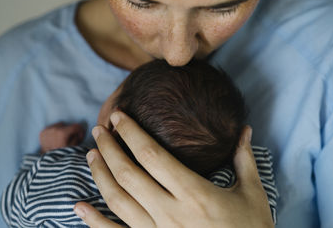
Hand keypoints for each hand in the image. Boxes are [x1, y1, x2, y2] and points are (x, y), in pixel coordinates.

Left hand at [39, 122, 84, 152]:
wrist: (47, 162)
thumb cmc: (62, 155)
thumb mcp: (74, 147)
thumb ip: (78, 138)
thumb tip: (78, 132)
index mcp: (63, 133)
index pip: (76, 126)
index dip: (80, 131)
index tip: (79, 137)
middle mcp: (54, 129)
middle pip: (67, 125)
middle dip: (70, 131)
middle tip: (69, 139)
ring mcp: (47, 130)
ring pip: (59, 125)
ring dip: (62, 130)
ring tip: (61, 139)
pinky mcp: (42, 132)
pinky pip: (51, 128)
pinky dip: (54, 132)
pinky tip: (54, 139)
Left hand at [74, 111, 273, 227]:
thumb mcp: (252, 194)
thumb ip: (244, 159)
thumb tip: (246, 129)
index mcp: (195, 193)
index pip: (151, 155)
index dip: (131, 132)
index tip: (118, 116)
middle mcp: (171, 213)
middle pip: (128, 174)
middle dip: (109, 148)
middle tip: (99, 130)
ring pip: (118, 201)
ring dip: (100, 176)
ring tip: (91, 155)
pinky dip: (94, 222)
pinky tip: (79, 207)